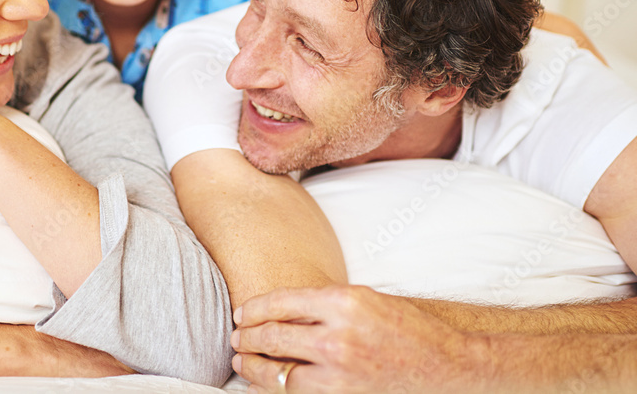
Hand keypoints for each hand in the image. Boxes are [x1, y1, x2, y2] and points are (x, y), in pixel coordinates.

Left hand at [231, 286, 486, 393]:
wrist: (449, 368)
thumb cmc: (410, 330)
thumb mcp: (367, 301)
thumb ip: (325, 304)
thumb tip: (283, 311)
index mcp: (344, 302)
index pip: (281, 302)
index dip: (254, 308)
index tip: (241, 313)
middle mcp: (338, 336)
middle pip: (274, 337)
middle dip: (248, 338)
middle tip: (236, 338)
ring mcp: (340, 372)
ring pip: (280, 372)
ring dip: (253, 368)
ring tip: (242, 363)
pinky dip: (277, 392)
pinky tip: (266, 387)